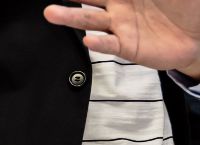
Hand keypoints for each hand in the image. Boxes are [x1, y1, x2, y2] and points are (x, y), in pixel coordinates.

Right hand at [45, 0, 199, 78]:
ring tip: (52, 13)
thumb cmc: (186, 5)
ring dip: (71, 17)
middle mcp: (118, 6)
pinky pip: (109, 45)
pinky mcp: (126, 47)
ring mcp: (120, 27)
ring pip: (90, 20)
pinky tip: (88, 40)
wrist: (199, 35)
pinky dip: (99, 43)